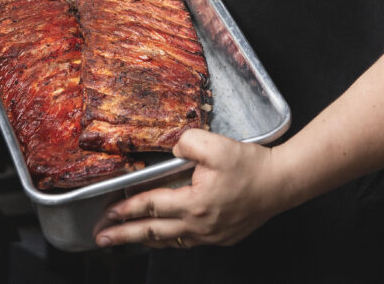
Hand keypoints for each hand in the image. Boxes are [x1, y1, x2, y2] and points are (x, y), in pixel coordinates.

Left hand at [93, 129, 283, 249]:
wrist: (281, 183)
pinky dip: (170, 239)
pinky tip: (164, 235)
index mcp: (194, 203)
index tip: (108, 213)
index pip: (151, 206)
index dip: (126, 209)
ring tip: (127, 239)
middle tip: (102, 239)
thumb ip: (187, 142)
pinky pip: (187, 241)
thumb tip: (173, 148)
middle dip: (124, 236)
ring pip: (170, 241)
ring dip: (146, 240)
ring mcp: (210, 236)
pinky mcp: (221, 237)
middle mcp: (199, 225)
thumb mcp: (216, 144)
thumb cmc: (250, 165)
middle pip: (153, 233)